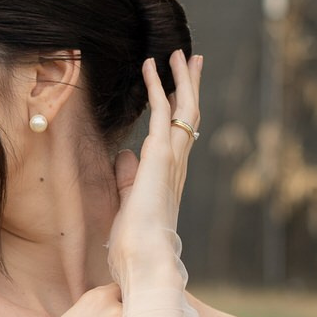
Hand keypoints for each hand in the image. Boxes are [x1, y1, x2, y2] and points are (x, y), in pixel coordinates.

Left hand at [107, 50, 202, 286]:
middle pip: (189, 117)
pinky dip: (157, 87)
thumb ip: (128, 178)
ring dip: (180, 79)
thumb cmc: (135, 246)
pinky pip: (162, 113)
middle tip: (192, 60)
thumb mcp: (127, 205)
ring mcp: (172, 160)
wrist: (145, 262)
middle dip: (190, 87)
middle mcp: (177, 166)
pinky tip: (150, 67)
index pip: (178, 136)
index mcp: (169, 178)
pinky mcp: (160, 157)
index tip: (180, 89)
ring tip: (178, 54)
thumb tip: (125, 155)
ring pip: (183, 109)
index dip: (180, 110)